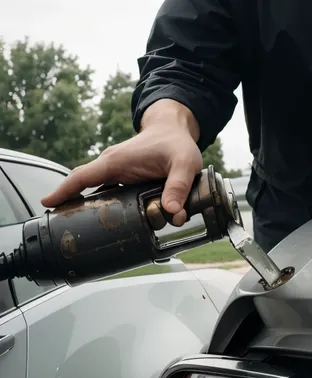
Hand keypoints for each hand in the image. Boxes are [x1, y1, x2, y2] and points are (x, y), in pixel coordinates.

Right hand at [41, 100, 202, 226]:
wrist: (175, 130)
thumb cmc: (177, 143)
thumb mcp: (184, 163)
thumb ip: (179, 186)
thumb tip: (172, 212)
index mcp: (117, 162)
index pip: (83, 176)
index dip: (64, 190)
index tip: (47, 203)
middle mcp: (112, 167)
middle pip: (84, 188)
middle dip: (73, 207)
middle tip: (66, 230)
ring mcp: (118, 173)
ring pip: (99, 194)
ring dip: (93, 211)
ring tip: (86, 232)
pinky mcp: (126, 179)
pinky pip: (111, 194)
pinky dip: (109, 208)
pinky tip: (113, 225)